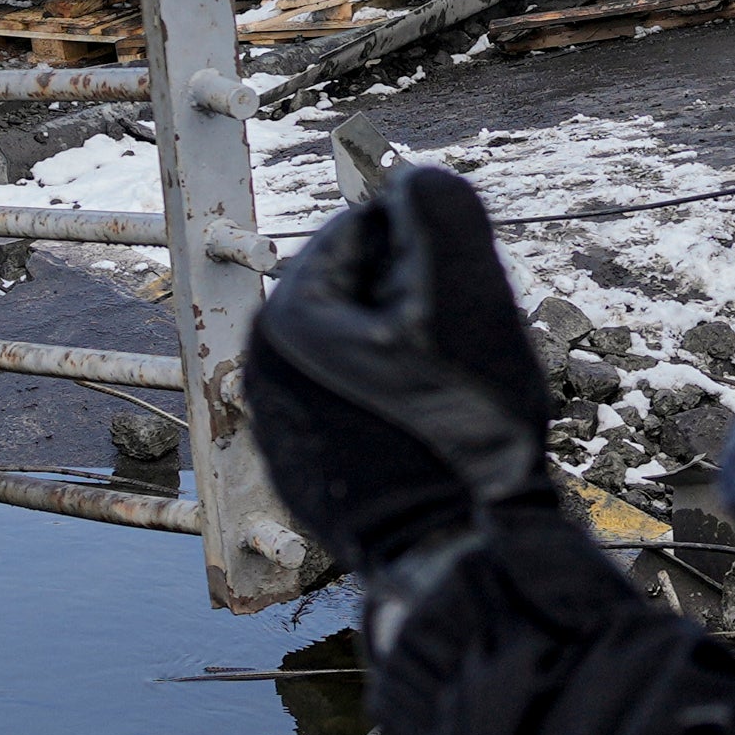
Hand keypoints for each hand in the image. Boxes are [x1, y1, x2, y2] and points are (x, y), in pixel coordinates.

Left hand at [245, 170, 557, 600]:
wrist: (458, 552)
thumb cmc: (462, 425)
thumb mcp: (469, 292)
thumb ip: (442, 210)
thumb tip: (415, 182)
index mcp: (286, 320)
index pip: (365, 233)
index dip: (432, 251)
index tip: (465, 299)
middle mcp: (265, 371)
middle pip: (363, 297)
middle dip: (420, 308)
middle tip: (465, 352)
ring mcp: (281, 428)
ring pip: (363, 354)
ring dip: (413, 359)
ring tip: (455, 400)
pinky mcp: (306, 475)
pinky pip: (357, 410)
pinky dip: (398, 411)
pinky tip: (435, 440)